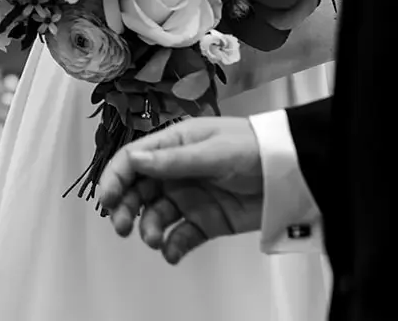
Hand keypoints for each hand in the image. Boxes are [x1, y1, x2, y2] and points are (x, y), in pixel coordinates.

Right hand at [96, 118, 264, 264]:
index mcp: (174, 145)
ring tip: (154, 239)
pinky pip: (181, 236)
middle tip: (122, 226)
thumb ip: (173, 160)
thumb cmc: (252, 148)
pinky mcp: (205, 221)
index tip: (106, 199)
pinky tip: (171, 252)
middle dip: (125, 208)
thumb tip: (134, 161)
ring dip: (149, 228)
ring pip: (156, 215)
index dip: (115, 178)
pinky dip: (172, 246)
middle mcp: (176, 172)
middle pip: (138, 190)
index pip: (133, 160)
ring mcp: (190, 197)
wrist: (290, 173)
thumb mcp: (212, 151)